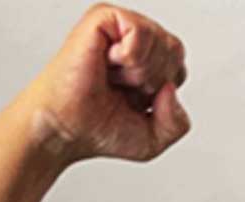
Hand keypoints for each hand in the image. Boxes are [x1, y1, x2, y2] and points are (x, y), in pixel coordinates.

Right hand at [21, 4, 189, 165]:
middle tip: (121, 90)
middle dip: (153, 82)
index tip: (132, 102)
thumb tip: (170, 88)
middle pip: (175, 52)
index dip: (162, 93)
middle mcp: (135, 41)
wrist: (66, 129)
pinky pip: (140, 31)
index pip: (179, 68)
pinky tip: (108, 63)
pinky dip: (130, 58)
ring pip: (161, 41)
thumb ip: (178, 123)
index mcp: (147, 63)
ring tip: (112, 78)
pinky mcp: (103, 18)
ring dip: (139, 73)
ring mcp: (119, 27)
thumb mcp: (154, 140)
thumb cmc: (99, 129)